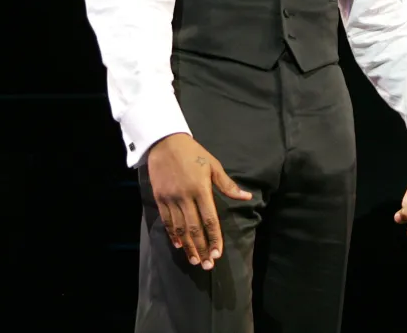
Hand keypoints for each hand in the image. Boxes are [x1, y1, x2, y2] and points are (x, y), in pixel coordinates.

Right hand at [147, 133, 251, 270]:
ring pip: (179, 228)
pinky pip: (166, 220)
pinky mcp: (159, 198)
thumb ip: (228, 185)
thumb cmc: (193, 153)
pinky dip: (172, 234)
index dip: (214, 239)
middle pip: (194, 228)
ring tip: (194, 260)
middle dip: (202, 248)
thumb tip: (247, 197)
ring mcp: (171, 198)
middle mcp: (185, 196)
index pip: (209, 220)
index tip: (218, 254)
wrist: (165, 141)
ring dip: (187, 246)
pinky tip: (178, 244)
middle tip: (207, 265)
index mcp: (201, 189)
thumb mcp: (213, 165)